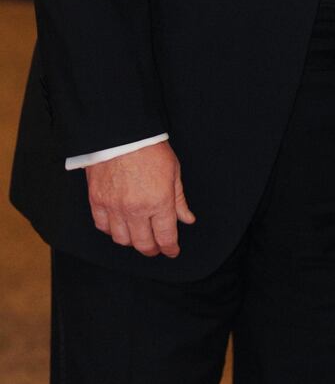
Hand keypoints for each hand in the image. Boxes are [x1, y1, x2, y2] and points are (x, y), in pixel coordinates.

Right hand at [86, 141, 195, 257]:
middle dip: (153, 249)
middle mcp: (136, 209)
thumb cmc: (151, 148)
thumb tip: (188, 219)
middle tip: (156, 248)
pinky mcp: (98, 201)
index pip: (165, 237)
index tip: (172, 251)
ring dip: (132, 241)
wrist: (121, 132)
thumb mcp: (173, 171)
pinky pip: (103, 227)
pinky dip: (111, 230)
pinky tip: (119, 224)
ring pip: (122, 239)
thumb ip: (179, 199)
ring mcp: (115, 207)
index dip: (170, 248)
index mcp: (159, 201)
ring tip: (138, 235)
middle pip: (144, 244)